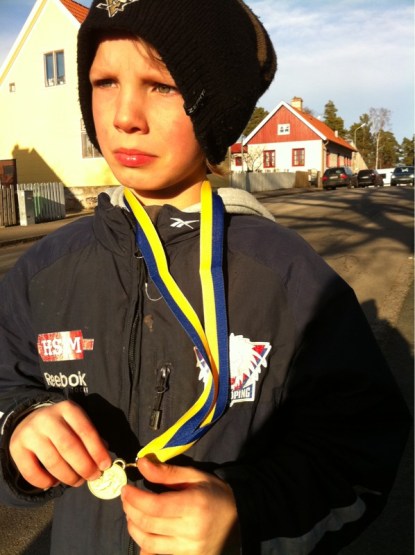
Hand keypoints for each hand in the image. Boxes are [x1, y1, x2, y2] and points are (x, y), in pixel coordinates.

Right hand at [9, 400, 110, 489]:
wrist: (30, 420)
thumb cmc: (62, 425)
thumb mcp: (78, 423)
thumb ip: (92, 438)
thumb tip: (104, 460)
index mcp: (67, 409)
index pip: (85, 430)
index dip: (97, 450)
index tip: (105, 466)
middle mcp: (47, 418)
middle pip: (69, 446)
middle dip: (84, 466)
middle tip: (93, 477)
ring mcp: (30, 433)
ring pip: (52, 461)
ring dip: (68, 476)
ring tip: (77, 481)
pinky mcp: (16, 447)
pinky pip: (31, 472)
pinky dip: (45, 482)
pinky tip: (54, 483)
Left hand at [121, 457, 239, 554]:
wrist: (240, 517)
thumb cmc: (215, 492)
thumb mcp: (194, 476)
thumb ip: (167, 472)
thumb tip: (141, 463)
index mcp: (194, 505)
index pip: (155, 506)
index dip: (135, 498)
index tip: (126, 489)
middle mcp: (191, 530)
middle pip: (148, 524)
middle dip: (130, 510)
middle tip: (126, 498)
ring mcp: (190, 549)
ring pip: (149, 543)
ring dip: (134, 528)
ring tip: (132, 514)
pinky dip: (145, 546)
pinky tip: (144, 533)